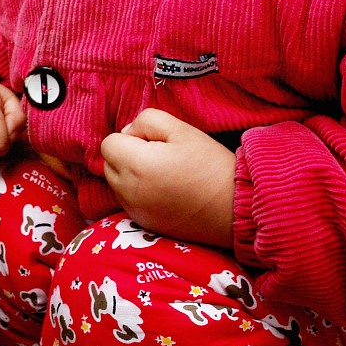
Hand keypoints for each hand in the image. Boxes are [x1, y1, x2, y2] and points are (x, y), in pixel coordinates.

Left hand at [100, 108, 234, 247]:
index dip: (131, 138)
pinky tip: (166, 192)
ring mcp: (133, 210)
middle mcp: (127, 191)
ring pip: (116, 182)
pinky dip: (139, 193)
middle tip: (162, 157)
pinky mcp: (142, 223)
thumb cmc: (211, 166)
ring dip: (131, 175)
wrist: (236, 210)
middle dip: (127, 156)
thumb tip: (128, 131)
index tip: (156, 143)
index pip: (108, 143)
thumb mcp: (182, 130)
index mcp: (135, 165)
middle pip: (109, 163)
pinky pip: (127, 201)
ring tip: (165, 175)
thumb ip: (147, 121)